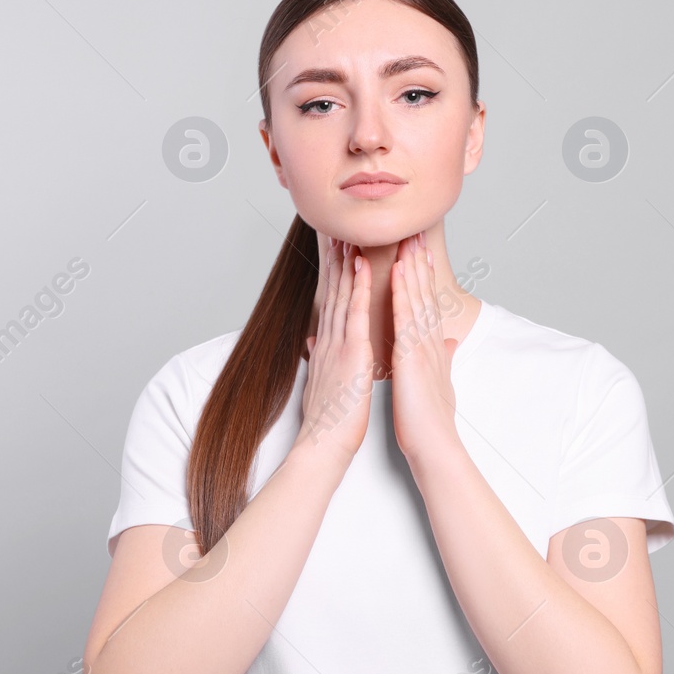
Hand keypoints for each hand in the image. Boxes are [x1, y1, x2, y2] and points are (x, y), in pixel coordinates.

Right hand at [294, 235, 373, 464]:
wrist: (325, 444)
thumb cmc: (329, 420)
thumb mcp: (322, 383)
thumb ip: (319, 359)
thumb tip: (312, 343)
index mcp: (327, 347)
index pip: (331, 303)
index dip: (334, 275)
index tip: (337, 250)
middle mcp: (329, 340)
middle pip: (332, 291)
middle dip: (335, 260)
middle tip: (338, 229)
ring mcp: (338, 344)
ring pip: (341, 295)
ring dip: (345, 263)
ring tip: (348, 234)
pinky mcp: (351, 353)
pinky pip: (355, 314)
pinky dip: (358, 287)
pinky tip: (361, 266)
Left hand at [390, 230, 460, 462]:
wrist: (433, 444)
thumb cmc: (429, 420)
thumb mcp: (438, 383)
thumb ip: (442, 360)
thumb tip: (449, 344)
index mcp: (430, 347)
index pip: (426, 304)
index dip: (422, 276)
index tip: (418, 252)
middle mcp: (429, 341)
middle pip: (424, 293)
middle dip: (419, 261)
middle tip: (416, 230)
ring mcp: (423, 345)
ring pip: (417, 297)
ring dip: (412, 266)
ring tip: (409, 237)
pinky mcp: (412, 354)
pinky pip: (406, 316)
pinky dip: (402, 290)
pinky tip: (397, 269)